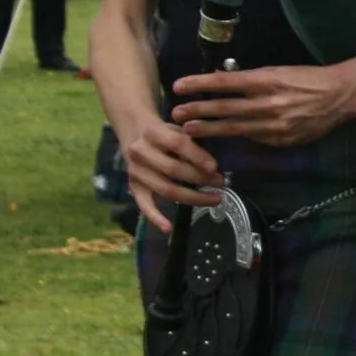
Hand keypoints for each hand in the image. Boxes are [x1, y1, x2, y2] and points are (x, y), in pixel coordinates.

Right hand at [118, 118, 224, 234]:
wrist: (135, 132)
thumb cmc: (165, 131)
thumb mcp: (178, 127)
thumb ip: (193, 140)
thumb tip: (214, 165)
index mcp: (152, 131)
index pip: (178, 143)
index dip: (197, 156)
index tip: (216, 167)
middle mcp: (139, 152)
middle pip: (172, 169)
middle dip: (200, 178)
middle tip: (222, 182)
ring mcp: (135, 171)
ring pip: (165, 189)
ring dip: (192, 197)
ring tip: (216, 198)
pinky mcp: (133, 186)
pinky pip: (144, 205)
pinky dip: (155, 218)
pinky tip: (168, 228)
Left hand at [168, 64, 355, 148]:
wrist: (340, 96)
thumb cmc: (308, 79)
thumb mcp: (279, 72)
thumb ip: (252, 80)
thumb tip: (224, 82)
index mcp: (267, 80)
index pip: (225, 82)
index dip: (200, 84)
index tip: (179, 86)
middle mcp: (267, 103)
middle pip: (225, 108)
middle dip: (197, 110)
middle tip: (175, 113)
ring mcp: (273, 124)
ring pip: (234, 128)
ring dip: (209, 129)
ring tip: (188, 130)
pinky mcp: (280, 140)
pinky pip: (254, 139)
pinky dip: (238, 138)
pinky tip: (223, 139)